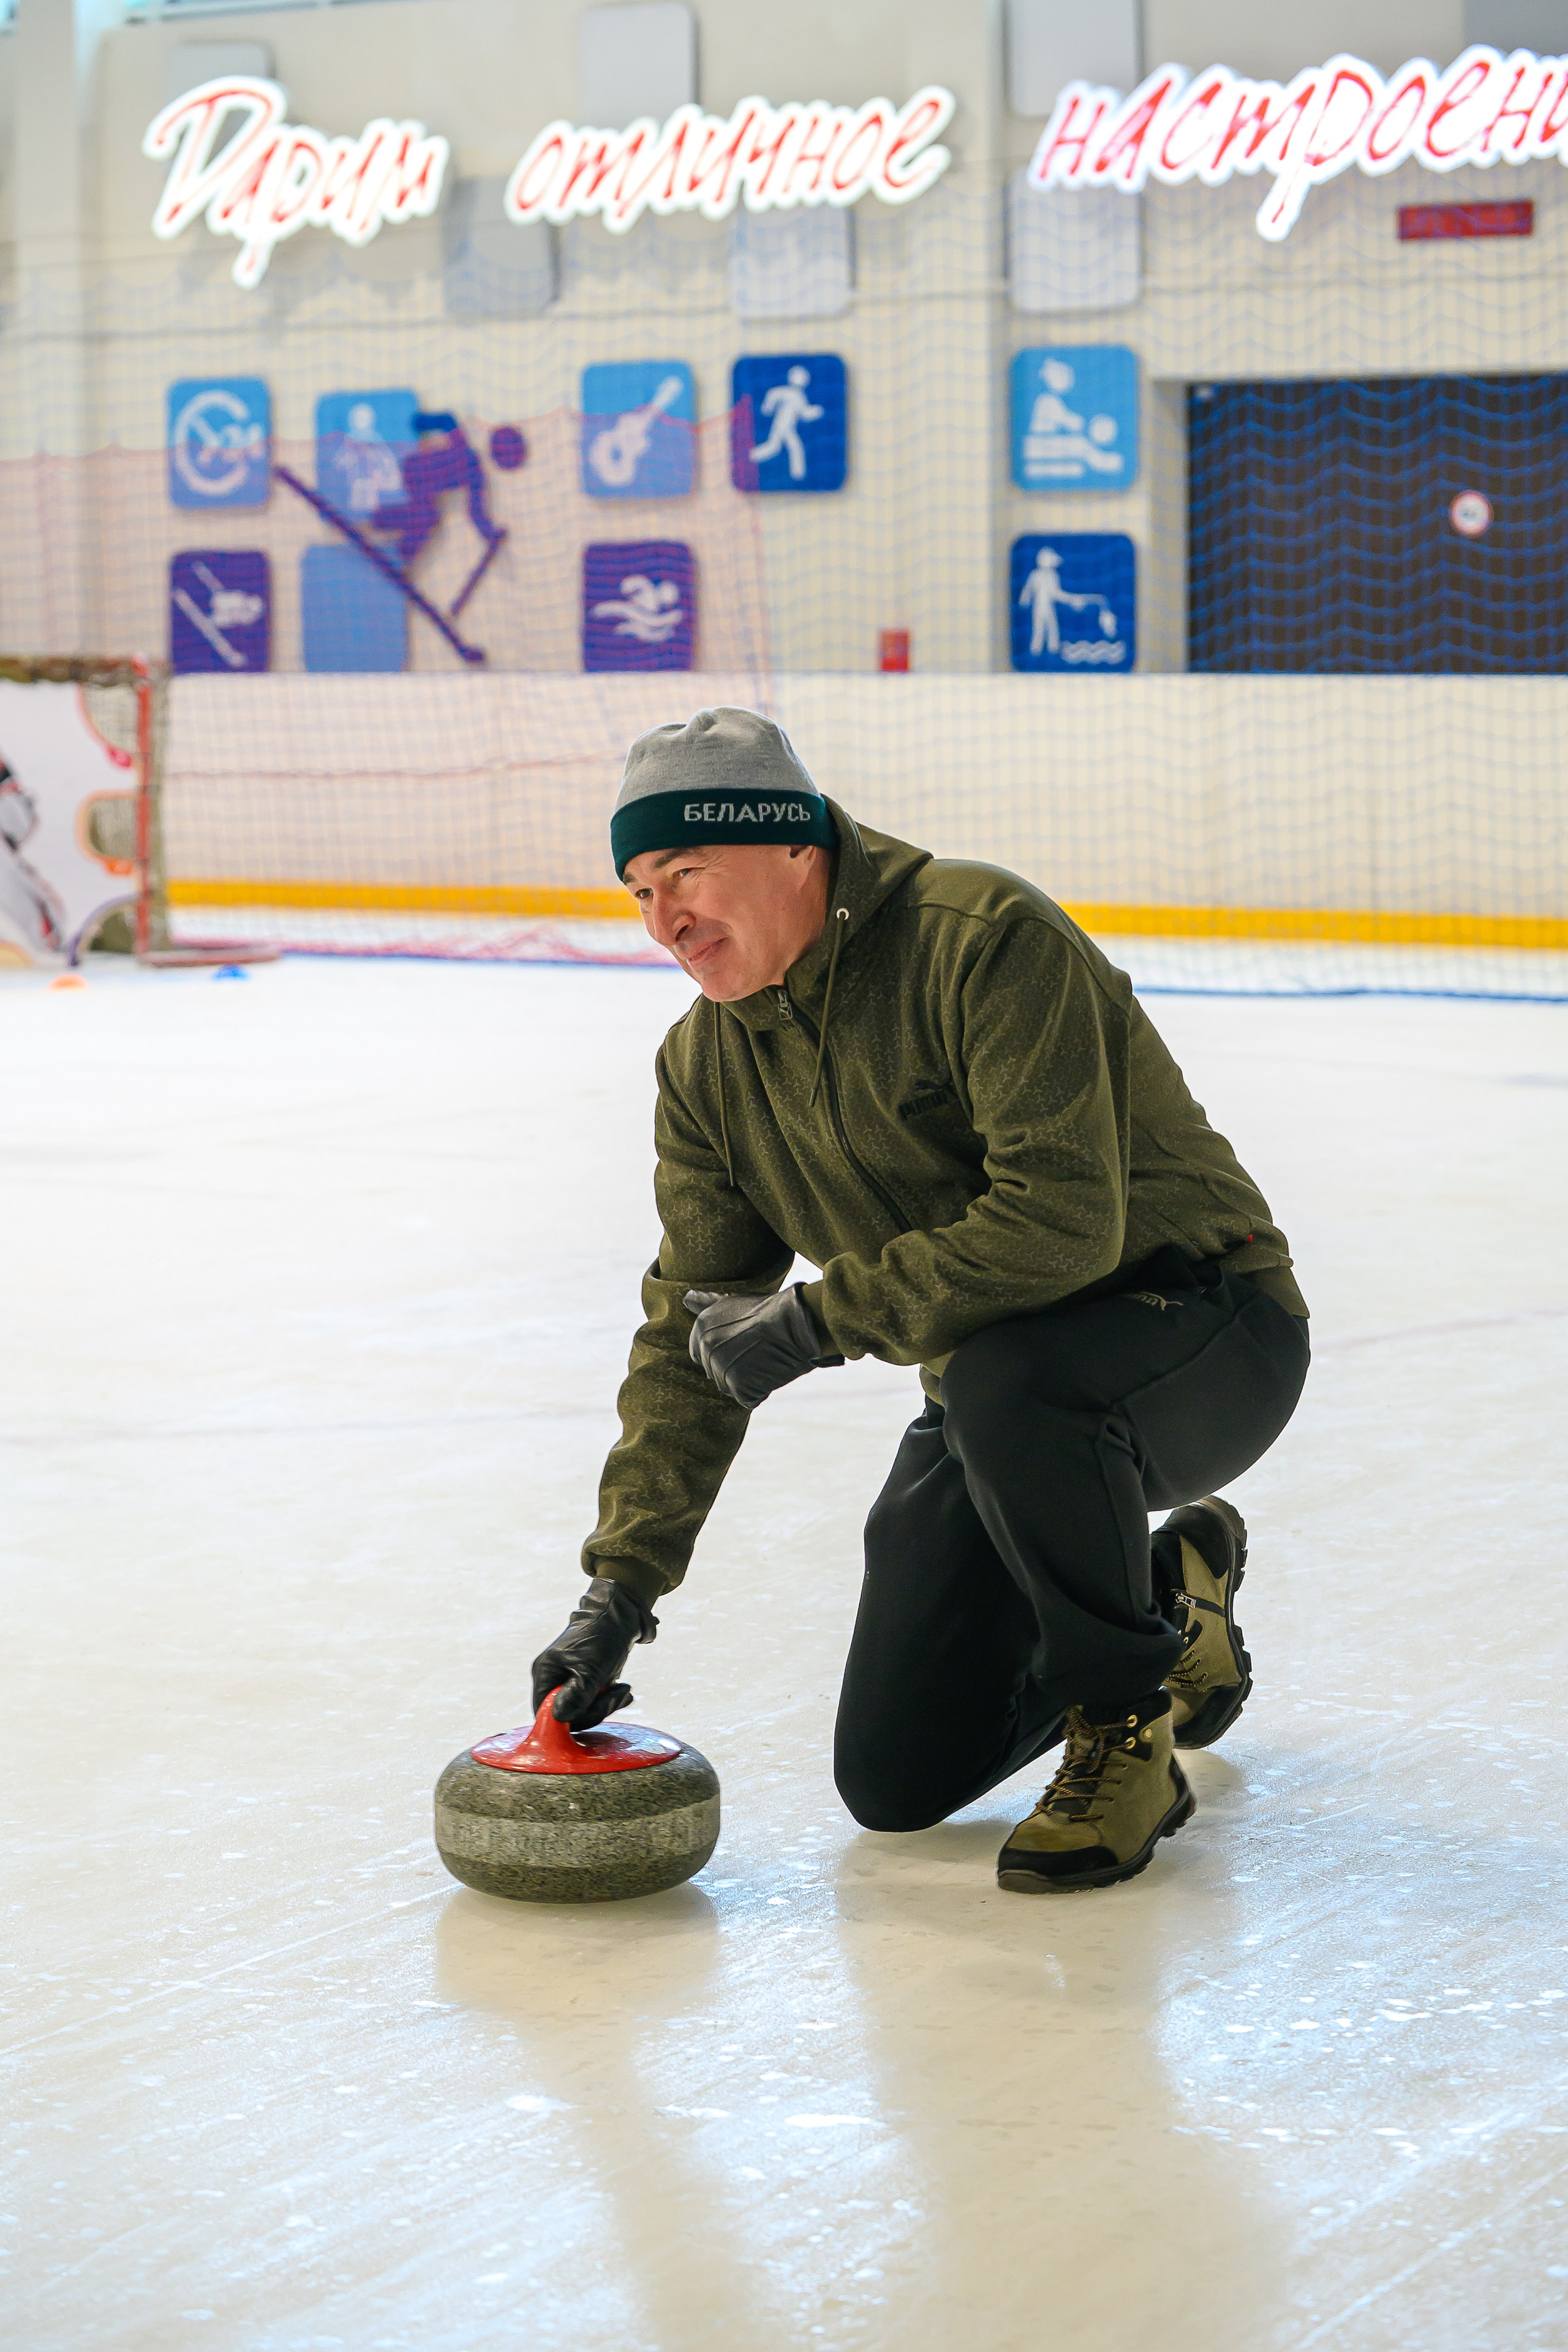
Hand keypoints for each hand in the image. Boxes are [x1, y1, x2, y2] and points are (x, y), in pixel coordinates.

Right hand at [531, 1576, 658, 1727]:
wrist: (621, 1614)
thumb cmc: (602, 1638)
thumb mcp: (590, 1671)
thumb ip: (575, 1698)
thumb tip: (559, 1719)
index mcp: (546, 1673)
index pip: (545, 1712)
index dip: (566, 1719)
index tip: (591, 1710)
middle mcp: (553, 1677)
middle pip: (567, 1713)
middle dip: (595, 1709)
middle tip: (616, 1696)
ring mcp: (569, 1678)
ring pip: (584, 1708)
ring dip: (606, 1703)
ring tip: (624, 1690)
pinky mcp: (585, 1678)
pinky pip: (593, 1699)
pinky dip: (609, 1698)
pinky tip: (623, 1691)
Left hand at [684, 1284, 841, 1409]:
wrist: (791, 1323)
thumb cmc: (766, 1311)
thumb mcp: (732, 1302)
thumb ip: (706, 1304)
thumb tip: (686, 1297)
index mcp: (701, 1328)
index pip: (699, 1355)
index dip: (721, 1353)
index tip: (739, 1345)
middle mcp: (707, 1348)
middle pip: (715, 1373)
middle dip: (734, 1367)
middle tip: (756, 1351)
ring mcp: (721, 1368)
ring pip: (729, 1387)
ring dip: (747, 1380)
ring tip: (763, 1360)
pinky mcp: (738, 1386)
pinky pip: (747, 1398)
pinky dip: (760, 1391)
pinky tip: (769, 1373)